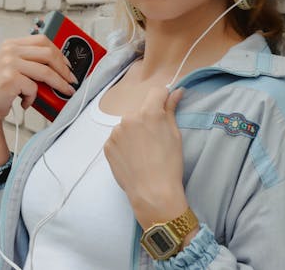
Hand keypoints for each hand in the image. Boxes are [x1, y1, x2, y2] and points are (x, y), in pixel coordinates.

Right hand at [0, 34, 77, 169]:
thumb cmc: (1, 90)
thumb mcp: (14, 68)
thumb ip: (31, 61)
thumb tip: (60, 65)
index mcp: (11, 44)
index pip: (42, 40)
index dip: (59, 52)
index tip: (67, 65)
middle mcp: (9, 50)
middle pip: (47, 53)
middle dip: (64, 68)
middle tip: (71, 80)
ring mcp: (9, 63)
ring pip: (45, 71)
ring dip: (59, 84)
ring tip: (65, 92)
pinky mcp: (10, 78)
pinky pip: (34, 88)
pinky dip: (33, 98)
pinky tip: (26, 102)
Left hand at [104, 86, 188, 227]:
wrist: (152, 193)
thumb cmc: (169, 165)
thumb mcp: (175, 135)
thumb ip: (171, 109)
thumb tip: (177, 91)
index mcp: (148, 113)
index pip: (156, 92)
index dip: (163, 98)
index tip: (166, 108)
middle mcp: (128, 118)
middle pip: (140, 110)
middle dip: (147, 119)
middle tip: (155, 139)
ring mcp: (115, 132)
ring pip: (127, 124)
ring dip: (134, 131)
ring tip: (143, 152)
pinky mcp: (108, 145)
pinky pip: (118, 138)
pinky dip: (124, 144)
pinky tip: (133, 157)